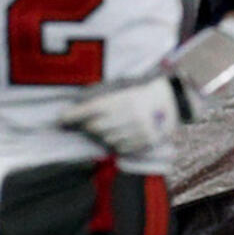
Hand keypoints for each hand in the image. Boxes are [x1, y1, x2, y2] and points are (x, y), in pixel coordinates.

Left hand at [59, 73, 182, 154]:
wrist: (172, 97)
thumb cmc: (142, 89)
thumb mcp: (122, 87)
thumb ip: (101, 97)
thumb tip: (77, 108)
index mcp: (120, 99)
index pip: (89, 110)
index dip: (72, 115)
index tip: (60, 119)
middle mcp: (127, 116)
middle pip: (94, 128)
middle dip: (90, 125)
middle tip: (91, 121)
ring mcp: (137, 130)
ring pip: (107, 139)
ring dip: (105, 134)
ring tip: (115, 124)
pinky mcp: (145, 141)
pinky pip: (120, 148)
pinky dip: (118, 142)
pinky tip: (125, 132)